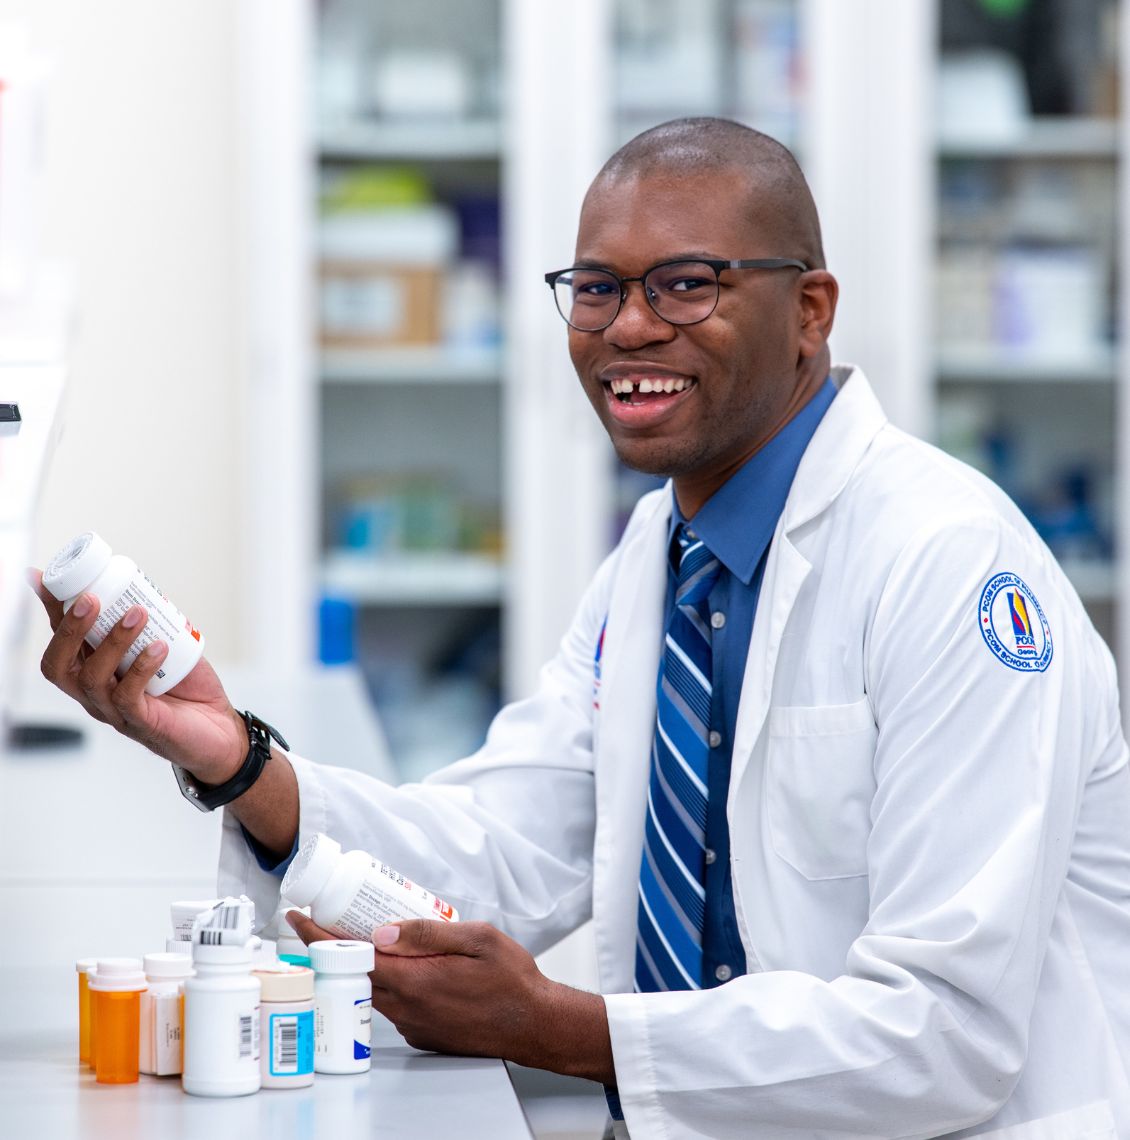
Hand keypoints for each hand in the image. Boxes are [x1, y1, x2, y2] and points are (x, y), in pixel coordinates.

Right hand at [30, 569, 244, 782]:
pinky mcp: (141, 723)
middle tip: (92, 598)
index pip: (62, 639)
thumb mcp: (163, 644)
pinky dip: (141, 667)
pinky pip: (128, 696)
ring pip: (93, 679)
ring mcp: (115, 711)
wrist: (220, 728)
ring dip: (112, 641)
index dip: (50, 610)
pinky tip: (160, 646)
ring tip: (138, 614)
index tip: (41, 577)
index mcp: (95, 670)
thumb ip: (146, 623)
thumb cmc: (188, 686)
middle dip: (69, 629)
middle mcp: (95, 693)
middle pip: (59, 666)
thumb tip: (137, 585)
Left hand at [287, 911, 614, 1083]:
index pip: (353, 957)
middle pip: (353, 974)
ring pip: (372, 989)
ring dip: (360, 965)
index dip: (320, 937)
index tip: (298, 919)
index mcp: (416, 980)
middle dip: (332, 948)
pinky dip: (387, 982)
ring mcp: (413, 1023)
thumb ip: (429, 933)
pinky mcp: (422, 1032)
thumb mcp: (478, 939)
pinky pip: (392, 1003)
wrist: (534, 1024)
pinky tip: (403, 965)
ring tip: (364, 936)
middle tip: (322, 921)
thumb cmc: (513, 980)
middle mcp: (407, 1006)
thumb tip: (382, 930)